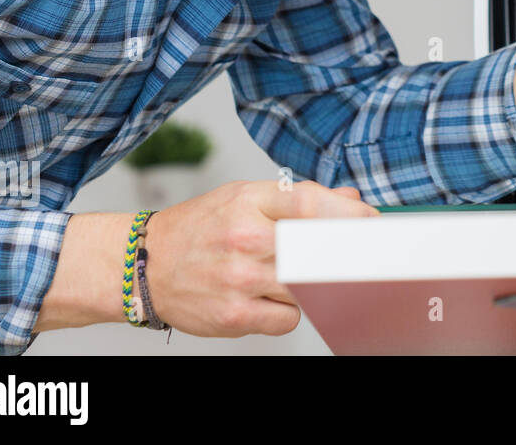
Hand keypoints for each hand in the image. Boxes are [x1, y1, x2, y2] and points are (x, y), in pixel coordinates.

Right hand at [143, 179, 376, 336]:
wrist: (144, 265)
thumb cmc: (199, 228)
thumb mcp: (244, 197)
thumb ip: (299, 199)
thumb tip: (352, 200)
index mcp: (248, 201)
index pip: (309, 201)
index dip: (348, 212)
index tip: (371, 221)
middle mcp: (245, 238)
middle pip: (317, 248)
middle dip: (345, 253)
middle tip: (361, 255)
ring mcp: (239, 279)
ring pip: (309, 285)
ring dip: (314, 283)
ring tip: (294, 274)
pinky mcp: (234, 316)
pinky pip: (290, 318)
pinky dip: (289, 311)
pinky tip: (270, 298)